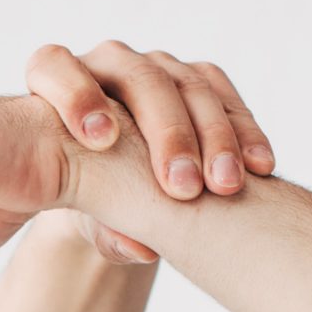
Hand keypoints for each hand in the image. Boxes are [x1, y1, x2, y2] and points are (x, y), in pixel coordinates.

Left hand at [23, 43, 274, 267]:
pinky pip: (224, 95)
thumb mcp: (83, 219)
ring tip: (226, 186)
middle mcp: (105, 64)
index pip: (52, 66)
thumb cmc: (84, 202)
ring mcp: (154, 66)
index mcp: (53, 83)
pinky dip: (243, 130)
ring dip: (214, 136)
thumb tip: (138, 247)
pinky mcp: (195, 78)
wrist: (115, 194)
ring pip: (188, 84)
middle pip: (138, 78)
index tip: (99, 140)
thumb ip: (101, 229)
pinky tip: (260, 166)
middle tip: (182, 188)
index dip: (74, 97)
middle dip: (165, 133)